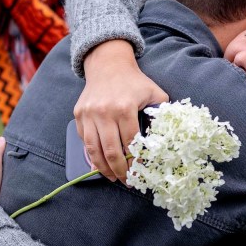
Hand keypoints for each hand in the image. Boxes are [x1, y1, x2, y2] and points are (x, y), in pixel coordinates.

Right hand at [75, 40, 168, 182]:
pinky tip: (100, 163)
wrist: (108, 64)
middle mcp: (104, 112)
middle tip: (126, 182)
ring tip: (111, 178)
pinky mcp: (79, 114)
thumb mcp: (154, 93)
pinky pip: (84, 139)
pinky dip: (91, 154)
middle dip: (119, 171)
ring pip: (93, 149)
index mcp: (125, 107)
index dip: (135, 161)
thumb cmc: (134, 81)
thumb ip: (161, 114)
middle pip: (111, 151)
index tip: (140, 173)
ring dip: (102, 168)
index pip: (130, 143)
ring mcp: (89, 114)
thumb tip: (166, 139)